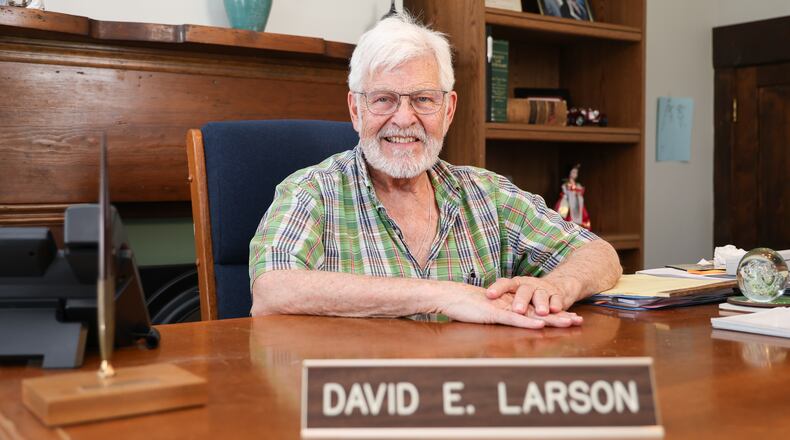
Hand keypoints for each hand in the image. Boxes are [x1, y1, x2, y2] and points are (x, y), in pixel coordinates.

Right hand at [439, 286, 580, 328]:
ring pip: (531, 315)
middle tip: (578, 319)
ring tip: (569, 321)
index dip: (553, 314)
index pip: (535, 311)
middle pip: (539, 311)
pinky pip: (514, 319)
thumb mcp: (484, 313)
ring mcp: (503, 308)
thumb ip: (497, 316)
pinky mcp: (493, 313)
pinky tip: (541, 324)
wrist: (449, 295)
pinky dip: (528, 322)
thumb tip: (508, 322)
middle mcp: (510, 305)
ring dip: (551, 319)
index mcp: (510, 305)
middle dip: (560, 315)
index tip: (569, 318)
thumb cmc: (464, 305)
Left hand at [485, 276, 580, 318]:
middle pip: (524, 291)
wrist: (556, 285)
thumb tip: (473, 305)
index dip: (497, 289)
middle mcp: (528, 285)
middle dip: (521, 301)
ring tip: (541, 312)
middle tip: (517, 310)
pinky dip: (556, 304)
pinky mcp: (556, 295)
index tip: (488, 295)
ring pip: (541, 295)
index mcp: (515, 284)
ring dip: (541, 304)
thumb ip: (498, 301)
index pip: (504, 284)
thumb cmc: (526, 293)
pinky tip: (556, 310)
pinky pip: (557, 299)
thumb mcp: (513, 295)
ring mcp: (543, 289)